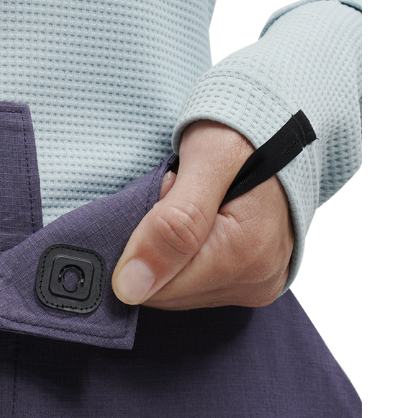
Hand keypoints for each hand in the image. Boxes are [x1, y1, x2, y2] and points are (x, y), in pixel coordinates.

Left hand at [111, 121, 293, 309]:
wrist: (288, 125)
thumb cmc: (245, 134)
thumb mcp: (204, 162)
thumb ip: (169, 225)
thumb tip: (129, 288)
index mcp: (243, 256)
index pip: (151, 287)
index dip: (141, 241)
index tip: (166, 191)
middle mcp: (255, 281)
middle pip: (165, 292)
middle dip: (155, 247)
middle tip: (178, 193)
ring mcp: (256, 285)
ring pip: (178, 290)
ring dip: (170, 251)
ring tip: (194, 203)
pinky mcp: (253, 284)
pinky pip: (198, 285)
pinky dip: (187, 256)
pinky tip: (202, 222)